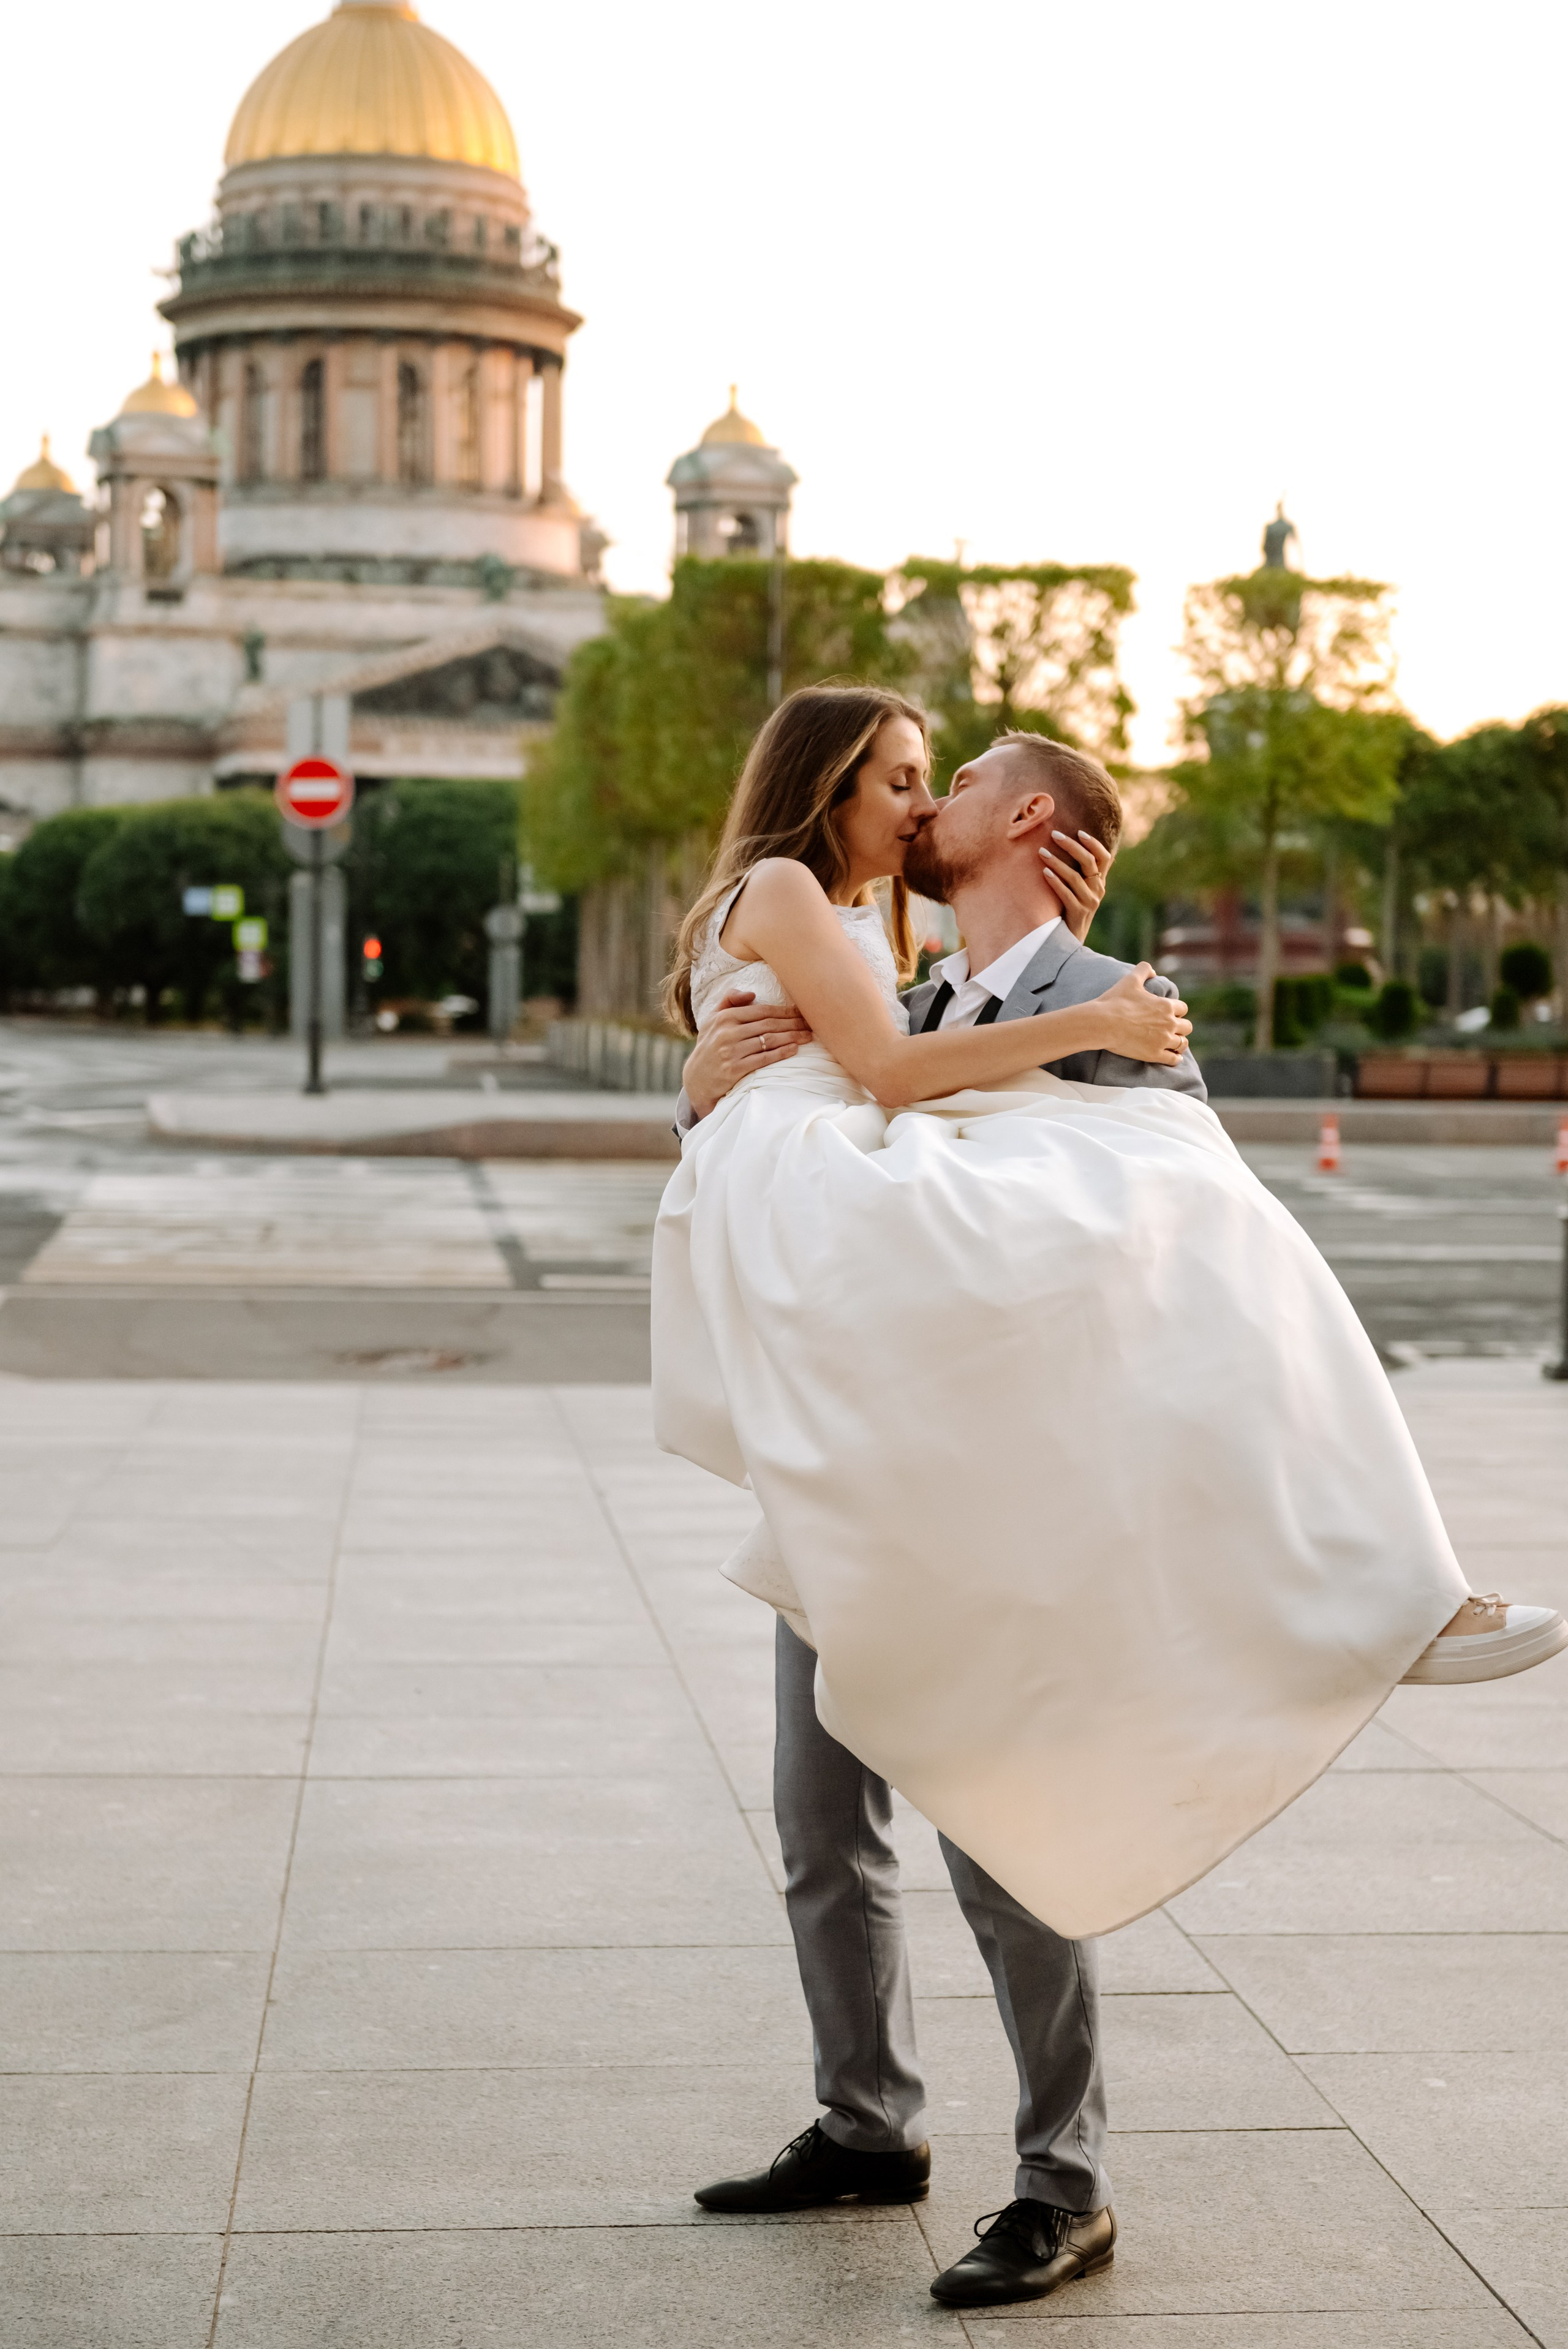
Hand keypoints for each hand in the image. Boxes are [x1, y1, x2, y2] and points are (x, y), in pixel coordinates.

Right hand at [681, 991, 813, 1116]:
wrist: (696, 1079)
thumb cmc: (709, 1046)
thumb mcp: (712, 1021)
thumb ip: (728, 1002)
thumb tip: (751, 994)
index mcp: (724, 1017)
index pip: (761, 1011)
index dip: (784, 1011)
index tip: (801, 1011)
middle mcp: (727, 1032)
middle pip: (768, 1025)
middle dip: (793, 1023)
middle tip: (810, 1024)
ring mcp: (731, 1051)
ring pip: (768, 1041)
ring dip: (792, 1037)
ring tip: (807, 1036)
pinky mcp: (734, 1069)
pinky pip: (764, 1059)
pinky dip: (781, 1053)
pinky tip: (794, 1049)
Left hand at [1040, 829, 1111, 941]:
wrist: (1072, 942)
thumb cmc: (1071, 911)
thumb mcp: (1080, 891)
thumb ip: (1079, 873)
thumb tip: (1067, 848)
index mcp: (1100, 882)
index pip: (1104, 857)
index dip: (1094, 843)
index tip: (1079, 832)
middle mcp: (1098, 890)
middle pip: (1089, 862)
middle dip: (1071, 846)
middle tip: (1054, 834)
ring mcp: (1090, 902)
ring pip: (1075, 877)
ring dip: (1057, 862)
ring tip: (1041, 852)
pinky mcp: (1079, 913)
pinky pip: (1066, 894)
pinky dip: (1055, 881)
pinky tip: (1044, 872)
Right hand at [1093, 965, 1192, 1064]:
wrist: (1103, 1023)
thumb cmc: (1115, 1001)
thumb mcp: (1130, 980)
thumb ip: (1144, 970)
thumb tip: (1153, 971)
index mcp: (1166, 1005)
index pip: (1183, 1008)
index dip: (1177, 1011)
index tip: (1170, 1014)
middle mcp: (1169, 1023)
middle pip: (1187, 1027)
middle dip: (1181, 1027)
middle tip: (1172, 1029)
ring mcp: (1163, 1040)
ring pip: (1182, 1044)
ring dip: (1179, 1043)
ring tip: (1174, 1044)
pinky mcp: (1154, 1054)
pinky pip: (1174, 1059)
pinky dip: (1175, 1059)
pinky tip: (1173, 1057)